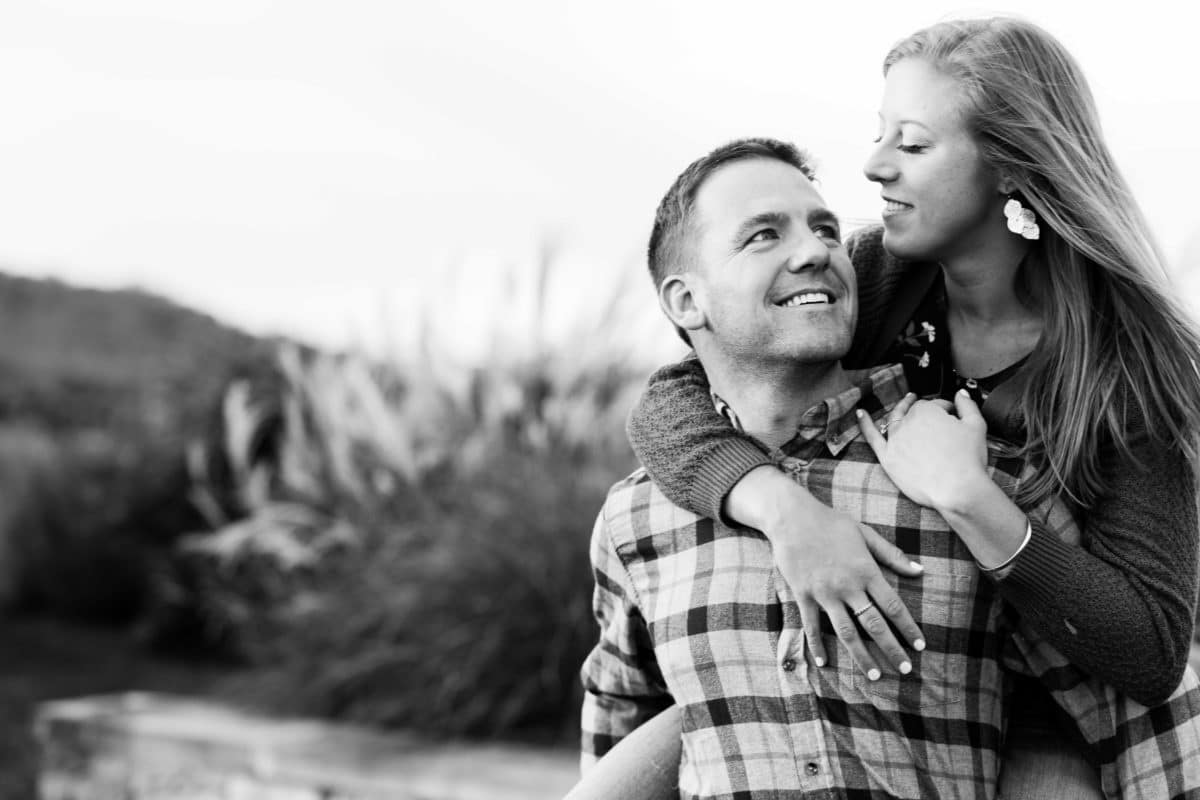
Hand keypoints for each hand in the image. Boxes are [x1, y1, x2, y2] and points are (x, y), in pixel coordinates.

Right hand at [766, 501, 926, 679]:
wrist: (792, 517)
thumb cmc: (831, 522)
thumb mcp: (865, 533)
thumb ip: (892, 555)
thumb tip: (919, 571)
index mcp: (866, 571)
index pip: (893, 605)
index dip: (908, 627)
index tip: (920, 646)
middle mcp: (847, 586)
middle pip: (873, 624)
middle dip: (891, 648)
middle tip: (905, 670)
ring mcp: (824, 593)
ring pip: (846, 631)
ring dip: (861, 655)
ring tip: (875, 676)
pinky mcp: (803, 595)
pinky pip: (811, 626)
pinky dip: (817, 645)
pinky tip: (824, 663)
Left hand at [856, 390, 988, 510]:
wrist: (957, 490)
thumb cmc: (968, 459)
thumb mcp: (976, 426)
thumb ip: (968, 405)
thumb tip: (960, 394)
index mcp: (927, 412)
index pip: (935, 404)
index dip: (946, 409)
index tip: (953, 415)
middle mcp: (907, 423)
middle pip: (915, 412)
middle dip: (927, 411)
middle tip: (933, 411)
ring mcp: (895, 440)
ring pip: (895, 420)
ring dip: (900, 410)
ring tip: (905, 406)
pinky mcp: (887, 458)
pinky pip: (872, 437)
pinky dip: (865, 424)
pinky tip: (860, 414)